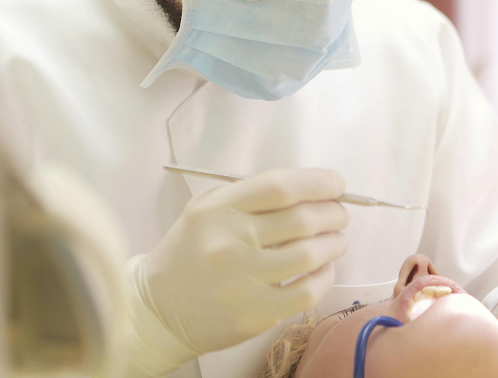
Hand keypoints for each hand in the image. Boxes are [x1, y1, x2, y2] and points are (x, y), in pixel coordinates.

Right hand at [132, 168, 348, 360]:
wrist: (159, 308)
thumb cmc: (189, 253)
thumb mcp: (206, 211)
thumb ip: (249, 198)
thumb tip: (310, 191)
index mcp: (217, 210)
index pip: (280, 187)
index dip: (318, 182)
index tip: (336, 184)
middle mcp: (229, 242)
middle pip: (302, 219)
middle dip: (333, 213)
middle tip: (339, 215)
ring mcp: (242, 280)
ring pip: (310, 254)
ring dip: (335, 243)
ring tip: (336, 240)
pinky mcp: (254, 314)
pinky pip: (307, 292)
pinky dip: (325, 277)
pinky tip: (323, 269)